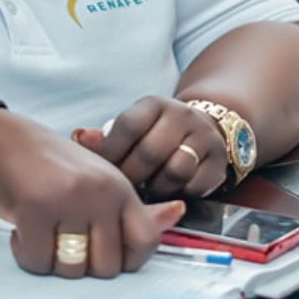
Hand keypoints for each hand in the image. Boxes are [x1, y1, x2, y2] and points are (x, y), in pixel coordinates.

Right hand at [0, 111, 184, 278]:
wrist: (2, 142)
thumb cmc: (51, 166)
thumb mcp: (98, 181)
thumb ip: (133, 208)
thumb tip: (177, 213)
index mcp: (120, 187)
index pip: (146, 241)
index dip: (126, 260)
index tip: (100, 250)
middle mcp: (100, 192)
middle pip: (107, 267)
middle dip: (82, 265)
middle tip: (63, 241)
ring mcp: (69, 199)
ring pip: (72, 269)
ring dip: (52, 261)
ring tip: (43, 235)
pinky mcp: (36, 208)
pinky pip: (38, 261)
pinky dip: (26, 254)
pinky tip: (22, 231)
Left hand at [76, 96, 227, 199]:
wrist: (205, 128)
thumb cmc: (156, 134)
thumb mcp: (132, 128)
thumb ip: (105, 137)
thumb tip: (78, 137)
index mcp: (153, 105)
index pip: (128, 127)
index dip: (111, 154)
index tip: (102, 173)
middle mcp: (181, 115)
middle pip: (150, 152)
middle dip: (132, 177)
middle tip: (122, 191)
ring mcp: (203, 137)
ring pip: (176, 169)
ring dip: (157, 186)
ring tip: (148, 188)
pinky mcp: (219, 160)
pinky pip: (197, 185)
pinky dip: (181, 193)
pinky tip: (171, 191)